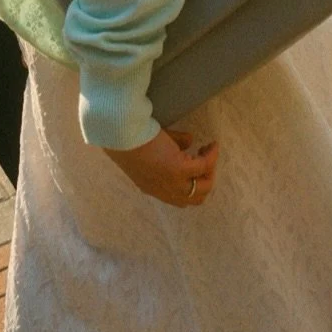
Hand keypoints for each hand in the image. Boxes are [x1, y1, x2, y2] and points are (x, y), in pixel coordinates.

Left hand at [103, 128, 218, 206]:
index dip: (191, 184)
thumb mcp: (148, 150)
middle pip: (196, 198)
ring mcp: (173, 183)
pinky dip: (211, 155)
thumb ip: (171, 146)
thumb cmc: (128, 138)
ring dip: (210, 170)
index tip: (194, 165)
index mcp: (153, 189)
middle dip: (204, 180)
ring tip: (208, 151)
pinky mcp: (180, 169)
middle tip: (204, 159)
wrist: (119, 133)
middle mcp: (165, 191)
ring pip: (203, 187)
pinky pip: (204, 165)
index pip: (179, 199)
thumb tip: (190, 140)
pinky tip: (212, 145)